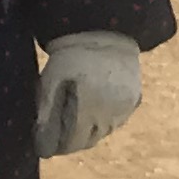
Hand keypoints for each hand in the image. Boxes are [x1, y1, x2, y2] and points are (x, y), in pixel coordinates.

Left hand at [35, 30, 143, 156]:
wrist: (104, 30)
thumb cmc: (71, 56)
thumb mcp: (51, 82)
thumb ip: (46, 116)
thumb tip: (42, 149)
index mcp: (88, 109)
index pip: (71, 144)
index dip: (56, 146)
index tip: (44, 141)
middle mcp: (111, 114)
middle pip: (88, 141)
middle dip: (70, 139)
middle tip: (56, 129)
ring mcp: (126, 108)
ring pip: (103, 133)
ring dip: (87, 131)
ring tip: (74, 115)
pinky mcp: (135, 100)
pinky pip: (117, 121)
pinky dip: (103, 120)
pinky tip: (93, 106)